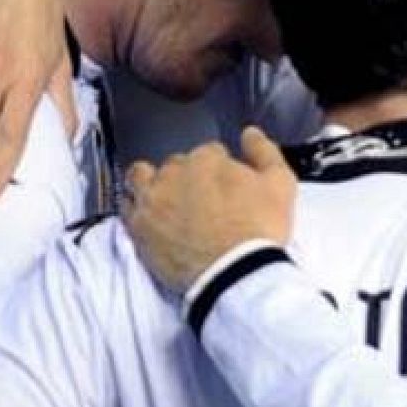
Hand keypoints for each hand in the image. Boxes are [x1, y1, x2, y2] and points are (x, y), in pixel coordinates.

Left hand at [123, 128, 297, 294]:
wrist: (234, 274)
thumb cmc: (259, 230)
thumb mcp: (281, 185)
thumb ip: (265, 151)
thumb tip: (250, 133)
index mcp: (208, 158)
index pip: (210, 153)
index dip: (220, 170)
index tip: (225, 188)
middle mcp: (174, 172)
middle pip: (177, 165)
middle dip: (188, 177)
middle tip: (201, 200)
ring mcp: (152, 199)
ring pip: (141, 176)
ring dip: (152, 182)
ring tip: (166, 199)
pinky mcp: (137, 226)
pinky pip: (125, 205)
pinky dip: (136, 206)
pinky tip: (148, 215)